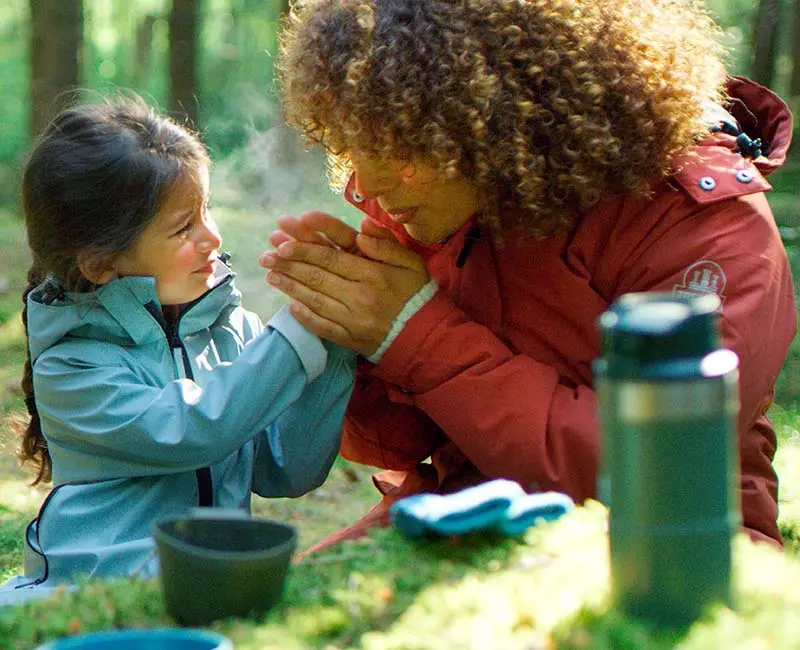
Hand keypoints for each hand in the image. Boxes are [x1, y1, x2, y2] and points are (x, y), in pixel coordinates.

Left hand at [259, 212, 428, 355]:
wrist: (427, 335)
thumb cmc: (417, 293)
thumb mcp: (410, 261)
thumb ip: (386, 243)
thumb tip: (361, 227)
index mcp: (373, 273)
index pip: (331, 257)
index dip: (304, 249)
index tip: (283, 242)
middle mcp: (360, 296)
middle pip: (317, 276)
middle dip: (289, 265)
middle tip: (266, 256)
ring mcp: (353, 319)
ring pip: (315, 300)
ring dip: (290, 287)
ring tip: (270, 275)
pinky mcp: (351, 339)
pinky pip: (323, 327)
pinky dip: (305, 316)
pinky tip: (290, 306)